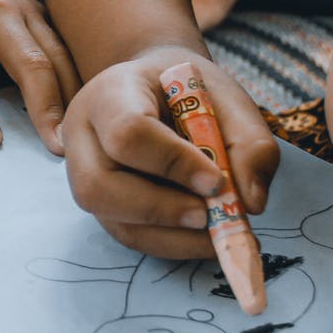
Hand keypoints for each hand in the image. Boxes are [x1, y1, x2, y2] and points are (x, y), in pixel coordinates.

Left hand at [0, 0, 79, 152]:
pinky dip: (75, 78)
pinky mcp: (37, 12)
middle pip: (31, 60)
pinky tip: (82, 108)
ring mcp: (23, 8)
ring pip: (57, 55)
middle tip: (58, 150)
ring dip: (69, 97)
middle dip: (46, 108)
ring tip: (76, 137)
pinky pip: (63, 47)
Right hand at [61, 50, 277, 256]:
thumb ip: (250, 144)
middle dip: (161, 210)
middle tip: (210, 216)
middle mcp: (82, 137)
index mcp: (109, 93)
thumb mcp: (228, 99)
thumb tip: (250, 203)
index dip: (172, 163)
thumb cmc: (191, 90)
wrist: (159, 88)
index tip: (217, 181)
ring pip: (112, 221)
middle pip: (98, 187)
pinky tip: (205, 237)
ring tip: (218, 233)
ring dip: (172, 236)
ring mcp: (82, 174)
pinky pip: (129, 236)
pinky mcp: (102, 205)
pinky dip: (172, 244)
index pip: (127, 132)